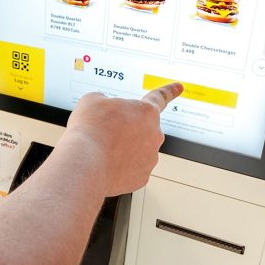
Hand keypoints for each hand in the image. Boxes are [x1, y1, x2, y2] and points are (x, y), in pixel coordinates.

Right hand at [64, 83, 182, 195]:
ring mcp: (150, 158)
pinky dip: (119, 166)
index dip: (169, 91)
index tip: (179, 87)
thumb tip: (104, 109)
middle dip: (126, 129)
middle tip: (106, 132)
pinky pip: (131, 169)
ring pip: (136, 150)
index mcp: (146, 111)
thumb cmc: (90, 130)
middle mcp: (154, 134)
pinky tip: (105, 163)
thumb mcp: (92, 100)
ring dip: (122, 149)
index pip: (160, 97)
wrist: (85, 161)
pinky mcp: (141, 177)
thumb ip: (104, 101)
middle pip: (142, 128)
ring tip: (102, 149)